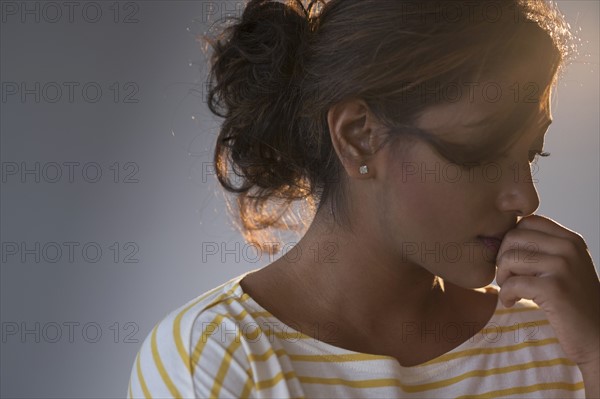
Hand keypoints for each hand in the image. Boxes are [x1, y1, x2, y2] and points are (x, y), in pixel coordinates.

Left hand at [495, 214, 599, 367]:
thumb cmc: (571, 304)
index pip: (526, 222)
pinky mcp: (554, 289)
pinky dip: (505, 294)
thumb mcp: (563, 267)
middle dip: (502, 258)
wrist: (597, 339)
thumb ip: (541, 249)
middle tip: (507, 279)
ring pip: (508, 259)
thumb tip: (501, 235)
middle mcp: (569, 248)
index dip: (510, 241)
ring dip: (502, 278)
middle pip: (513, 237)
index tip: (513, 262)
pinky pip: (512, 283)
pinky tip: (511, 302)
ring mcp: (563, 267)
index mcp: (570, 240)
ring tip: (511, 291)